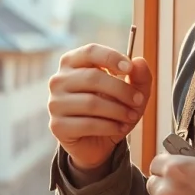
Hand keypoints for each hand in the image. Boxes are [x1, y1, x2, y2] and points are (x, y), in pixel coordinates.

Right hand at [48, 43, 152, 171]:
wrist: (97, 142)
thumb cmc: (112, 109)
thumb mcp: (132, 92)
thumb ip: (139, 76)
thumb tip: (139, 62)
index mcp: (73, 62)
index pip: (90, 52)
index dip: (111, 58)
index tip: (129, 69)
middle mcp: (59, 80)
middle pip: (92, 78)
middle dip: (121, 90)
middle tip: (138, 100)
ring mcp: (55, 103)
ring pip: (91, 103)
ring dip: (118, 110)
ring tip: (131, 116)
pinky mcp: (57, 126)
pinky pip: (87, 124)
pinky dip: (109, 126)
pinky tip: (119, 128)